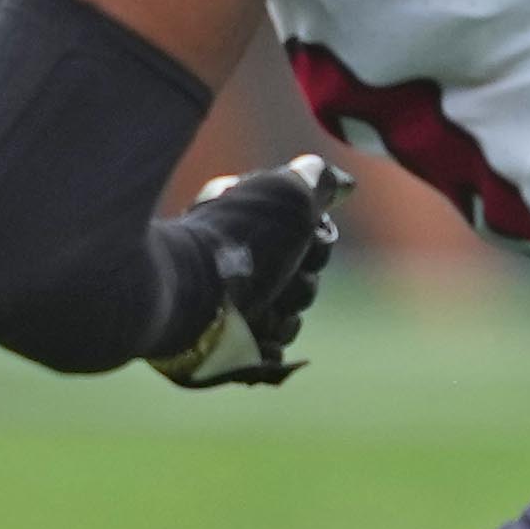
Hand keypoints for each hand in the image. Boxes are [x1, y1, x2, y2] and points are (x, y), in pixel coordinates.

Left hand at [148, 154, 354, 388]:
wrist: (189, 300)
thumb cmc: (240, 243)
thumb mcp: (286, 194)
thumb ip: (316, 181)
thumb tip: (341, 183)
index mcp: (244, 215)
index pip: (308, 230)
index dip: (317, 238)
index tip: (310, 236)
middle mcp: (237, 254)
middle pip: (304, 276)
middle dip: (301, 283)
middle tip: (278, 276)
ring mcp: (231, 298)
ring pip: (290, 314)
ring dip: (285, 314)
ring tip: (259, 307)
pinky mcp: (226, 339)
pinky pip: (270, 347)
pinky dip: (268, 343)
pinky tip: (251, 331)